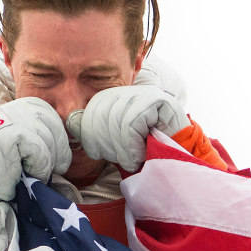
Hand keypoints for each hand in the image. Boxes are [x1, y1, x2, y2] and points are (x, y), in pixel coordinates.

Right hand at [0, 97, 71, 210]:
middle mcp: (11, 109)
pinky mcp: (9, 134)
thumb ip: (36, 134)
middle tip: (54, 169)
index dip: (58, 136)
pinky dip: (40, 167)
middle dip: (58, 149)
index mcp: (14, 108)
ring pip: (47, 138)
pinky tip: (28, 174)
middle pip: (51, 123)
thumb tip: (67, 139)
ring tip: (34, 174)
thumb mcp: (20, 146)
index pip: (48, 112)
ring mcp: (8, 119)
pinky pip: (40, 150)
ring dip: (46, 162)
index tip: (59, 158)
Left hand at [66, 85, 189, 171]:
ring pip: (117, 120)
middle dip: (107, 144)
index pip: (92, 109)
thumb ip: (94, 131)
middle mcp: (129, 91)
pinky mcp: (158, 101)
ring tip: (132, 159)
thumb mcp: (115, 142)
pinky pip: (131, 123)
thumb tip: (71, 122)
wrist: (179, 158)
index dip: (90, 134)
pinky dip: (132, 145)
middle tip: (120, 160)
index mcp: (115, 98)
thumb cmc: (145, 153)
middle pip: (102, 114)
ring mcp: (145, 93)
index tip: (98, 153)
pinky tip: (140, 155)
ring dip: (122, 149)